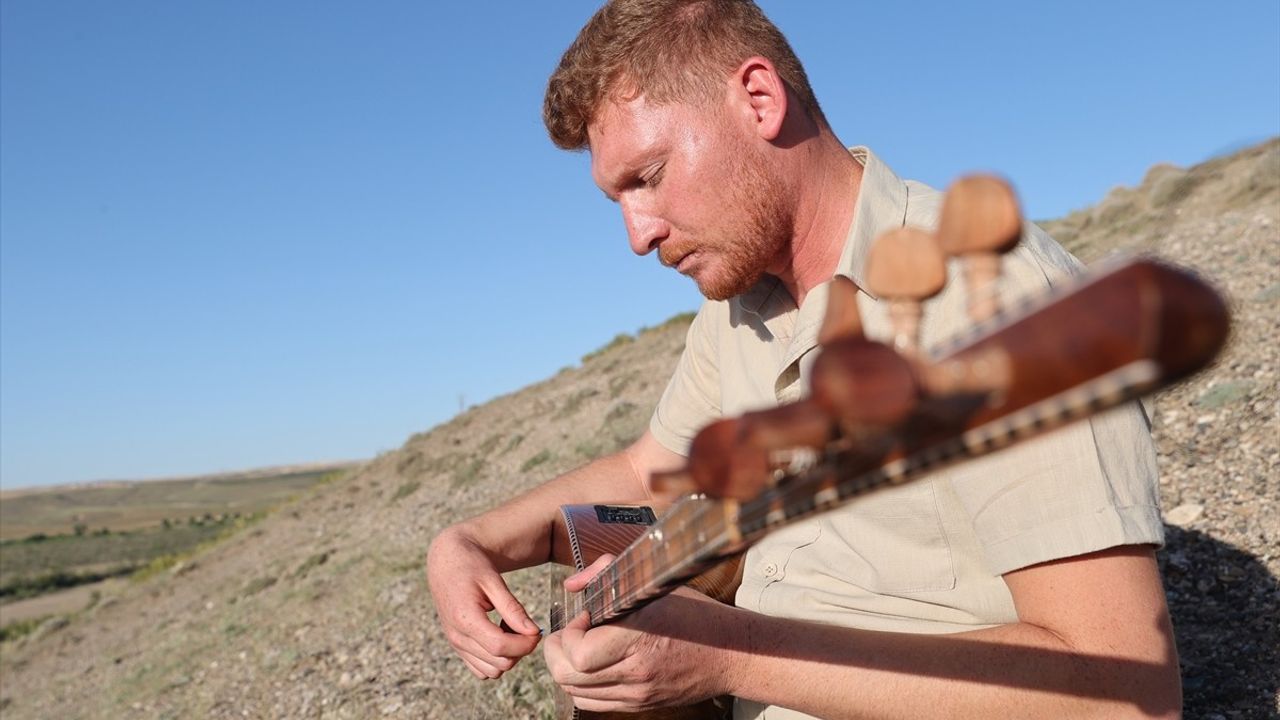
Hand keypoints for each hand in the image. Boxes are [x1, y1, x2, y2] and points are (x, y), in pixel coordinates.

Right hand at [426, 526, 541, 678]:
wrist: (446, 561)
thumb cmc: (471, 565)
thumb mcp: (494, 580)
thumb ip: (513, 608)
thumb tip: (534, 632)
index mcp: (465, 618)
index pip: (500, 647)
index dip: (525, 644)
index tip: (537, 630)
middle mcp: (457, 636)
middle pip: (499, 663)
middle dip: (520, 649)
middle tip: (526, 626)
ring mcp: (455, 644)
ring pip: (491, 671)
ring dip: (508, 655)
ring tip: (510, 627)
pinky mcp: (457, 646)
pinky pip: (481, 669)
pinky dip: (495, 659)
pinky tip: (499, 634)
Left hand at [543, 555, 739, 712]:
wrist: (731, 653)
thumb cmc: (693, 613)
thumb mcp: (653, 583)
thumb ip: (606, 573)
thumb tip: (571, 585)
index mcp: (640, 639)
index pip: (580, 654)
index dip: (569, 634)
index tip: (583, 616)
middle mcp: (636, 672)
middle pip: (569, 677)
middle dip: (558, 651)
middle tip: (568, 632)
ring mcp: (637, 693)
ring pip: (575, 692)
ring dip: (566, 668)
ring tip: (577, 647)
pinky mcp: (639, 704)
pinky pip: (593, 702)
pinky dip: (581, 684)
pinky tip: (591, 664)